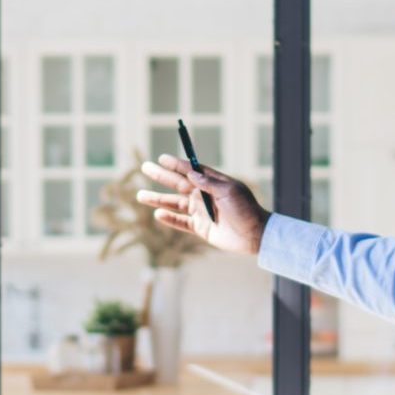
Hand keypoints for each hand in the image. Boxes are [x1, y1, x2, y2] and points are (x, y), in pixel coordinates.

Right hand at [137, 156, 270, 255]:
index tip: (162, 158)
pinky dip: (170, 219)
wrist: (254, 235)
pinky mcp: (200, 228)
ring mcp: (201, 212)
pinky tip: (158, 214)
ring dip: (158, 199)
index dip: (176, 164)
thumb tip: (191, 173)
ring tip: (140, 195)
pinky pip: (181, 222)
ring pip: (174, 204)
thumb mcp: (229, 192)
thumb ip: (209, 183)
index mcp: (213, 183)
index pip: (191, 170)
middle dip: (161, 176)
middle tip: (145, 167)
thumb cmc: (246, 210)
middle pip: (178, 184)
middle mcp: (204, 195)